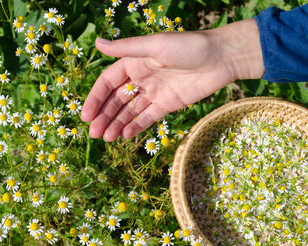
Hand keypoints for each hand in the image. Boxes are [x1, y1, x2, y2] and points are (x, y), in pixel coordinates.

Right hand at [81, 19, 263, 140]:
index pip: (107, 83)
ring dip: (117, 125)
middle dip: (104, 117)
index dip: (95, 99)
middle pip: (116, 101)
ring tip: (106, 139)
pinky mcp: (168, 104)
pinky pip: (148, 118)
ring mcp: (154, 92)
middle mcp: (141, 78)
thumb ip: (126, 48)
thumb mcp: (154, 45)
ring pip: (130, 112)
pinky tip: (125, 137)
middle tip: (93, 134)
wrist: (221, 58)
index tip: (85, 116)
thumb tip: (97, 44)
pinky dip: (136, 127)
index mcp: (134, 62)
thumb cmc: (188, 45)